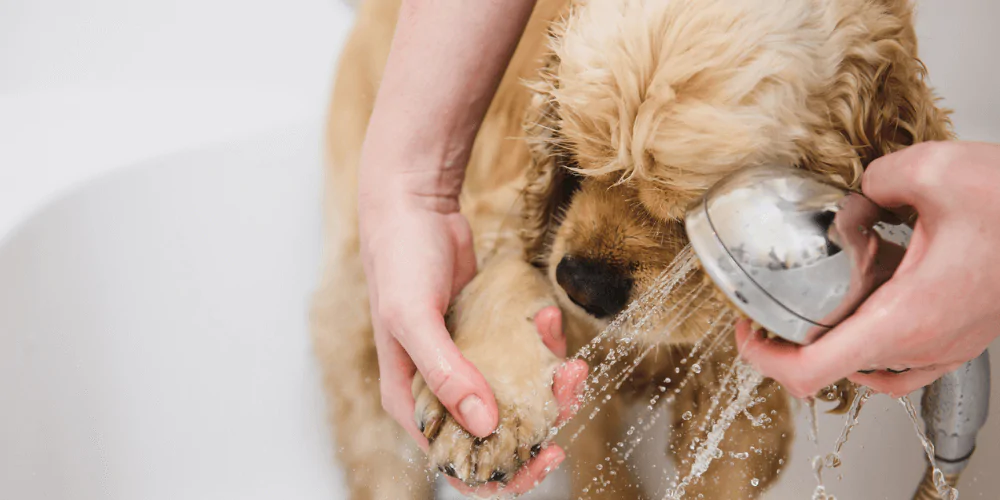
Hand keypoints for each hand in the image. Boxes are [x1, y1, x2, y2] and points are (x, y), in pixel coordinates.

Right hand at [359, 190, 586, 484]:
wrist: (414, 208)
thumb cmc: (400, 262)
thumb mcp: (413, 318)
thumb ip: (445, 372)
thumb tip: (484, 423)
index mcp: (413, 401)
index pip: (458, 461)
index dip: (503, 472)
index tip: (546, 453)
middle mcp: (441, 392)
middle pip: (499, 433)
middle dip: (542, 419)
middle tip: (569, 386)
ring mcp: (468, 365)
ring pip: (520, 396)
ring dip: (551, 382)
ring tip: (570, 358)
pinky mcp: (489, 339)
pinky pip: (525, 357)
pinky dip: (543, 344)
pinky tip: (544, 316)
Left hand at [737, 141, 999, 397]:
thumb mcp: (933, 170)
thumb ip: (875, 179)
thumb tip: (861, 191)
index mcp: (905, 318)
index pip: (812, 373)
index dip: (764, 360)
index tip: (747, 333)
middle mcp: (923, 345)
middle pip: (833, 371)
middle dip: (793, 341)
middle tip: (772, 308)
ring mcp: (945, 347)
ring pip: (869, 368)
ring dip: (834, 340)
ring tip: (816, 302)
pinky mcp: (959, 337)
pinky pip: (901, 357)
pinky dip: (871, 336)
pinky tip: (870, 294)